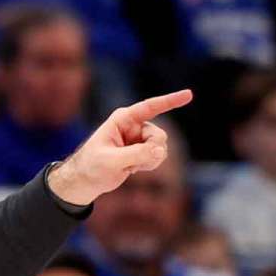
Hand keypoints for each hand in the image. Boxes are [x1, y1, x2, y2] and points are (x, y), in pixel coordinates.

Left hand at [48, 90, 192, 205]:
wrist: (85, 181)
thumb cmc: (91, 165)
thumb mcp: (110, 160)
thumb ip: (136, 154)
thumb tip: (161, 150)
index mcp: (123, 119)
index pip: (149, 107)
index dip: (170, 101)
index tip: (189, 94)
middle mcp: (134, 126)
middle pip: (159, 135)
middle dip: (151, 151)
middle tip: (133, 163)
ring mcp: (140, 138)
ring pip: (161, 147)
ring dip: (149, 160)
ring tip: (128, 166)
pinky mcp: (143, 151)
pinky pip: (159, 156)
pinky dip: (149, 165)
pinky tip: (132, 169)